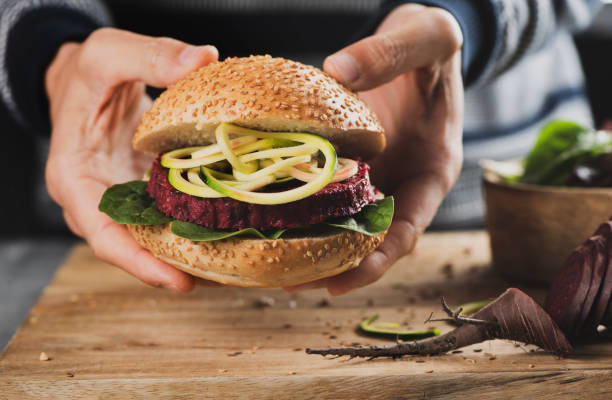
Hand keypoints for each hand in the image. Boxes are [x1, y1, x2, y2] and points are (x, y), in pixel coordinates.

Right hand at [45, 28, 217, 291]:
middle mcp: (96, 200)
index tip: (179, 281)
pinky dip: (193, 227)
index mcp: (74, 178)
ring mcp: (120, 200)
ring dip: (189, 254)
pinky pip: (165, 218)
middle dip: (176, 266)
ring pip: (153, 239)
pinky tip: (229, 231)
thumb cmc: (87, 71)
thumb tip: (204, 60)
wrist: (84, 79)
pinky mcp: (140, 193)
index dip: (140, 262)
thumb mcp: (110, 53)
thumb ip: (152, 56)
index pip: (102, 235)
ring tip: (236, 266)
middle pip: (134, 248)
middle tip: (225, 278)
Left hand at [287, 5, 463, 294]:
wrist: (415, 46)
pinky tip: (265, 215)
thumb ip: (391, 53)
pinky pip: (325, 194)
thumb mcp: (426, 39)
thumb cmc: (431, 47)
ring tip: (266, 262)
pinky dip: (301, 209)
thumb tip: (339, 69)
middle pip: (370, 240)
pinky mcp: (349, 168)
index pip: (408, 229)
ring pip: (344, 223)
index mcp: (432, 171)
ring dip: (311, 245)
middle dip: (333, 266)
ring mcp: (375, 179)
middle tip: (287, 282)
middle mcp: (401, 185)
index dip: (376, 260)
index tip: (340, 282)